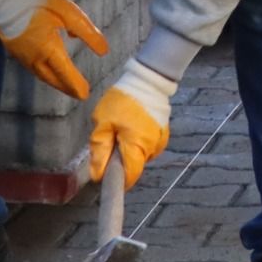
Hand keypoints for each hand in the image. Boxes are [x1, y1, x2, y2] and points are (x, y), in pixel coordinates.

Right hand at [0, 0, 108, 98]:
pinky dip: (43, 73)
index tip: (85, 94)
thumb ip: (87, 33)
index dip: (76, 84)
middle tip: (77, 94)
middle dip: (66, 87)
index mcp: (49, 49)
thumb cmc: (38, 2)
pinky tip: (48, 70)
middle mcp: (34, 57)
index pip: (66, 73)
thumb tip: (104, 51)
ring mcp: (21, 55)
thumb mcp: (69, 13)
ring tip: (65, 85)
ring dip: (54, 82)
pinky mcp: (14, 50)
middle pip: (52, 78)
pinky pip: (31, 67)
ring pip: (40, 74)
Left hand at [89, 61, 174, 185]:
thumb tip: (97, 174)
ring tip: (122, 131)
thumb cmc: (122, 101)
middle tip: (110, 142)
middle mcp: (152, 148)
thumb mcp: (103, 122)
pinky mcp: (164, 135)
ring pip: (141, 157)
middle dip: (121, 161)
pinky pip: (149, 147)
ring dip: (130, 151)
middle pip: (134, 166)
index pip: (130, 176)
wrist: (148, 81)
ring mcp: (160, 142)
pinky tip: (133, 128)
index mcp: (136, 146)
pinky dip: (139, 143)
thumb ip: (99, 149)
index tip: (107, 177)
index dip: (118, 181)